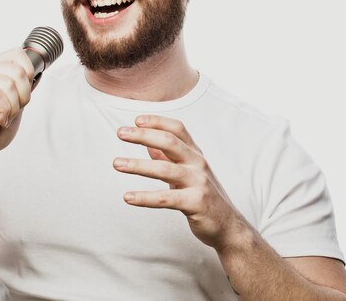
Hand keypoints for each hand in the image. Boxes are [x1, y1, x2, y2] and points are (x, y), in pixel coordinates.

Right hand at [0, 47, 34, 169]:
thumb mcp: (16, 104)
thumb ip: (23, 86)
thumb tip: (38, 70)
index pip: (17, 54)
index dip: (28, 76)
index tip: (21, 96)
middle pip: (17, 71)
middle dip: (23, 97)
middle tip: (11, 112)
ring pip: (8, 84)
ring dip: (12, 108)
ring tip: (1, 118)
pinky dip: (3, 111)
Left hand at [113, 115, 237, 251]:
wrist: (228, 227)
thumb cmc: (203, 196)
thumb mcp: (187, 173)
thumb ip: (169, 158)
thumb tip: (148, 144)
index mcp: (195, 154)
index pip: (177, 129)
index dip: (157, 121)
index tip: (136, 120)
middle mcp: (198, 164)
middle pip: (170, 142)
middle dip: (144, 135)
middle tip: (120, 133)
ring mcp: (199, 182)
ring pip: (165, 169)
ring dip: (138, 165)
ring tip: (116, 164)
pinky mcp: (196, 203)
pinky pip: (166, 198)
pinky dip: (145, 197)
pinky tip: (128, 197)